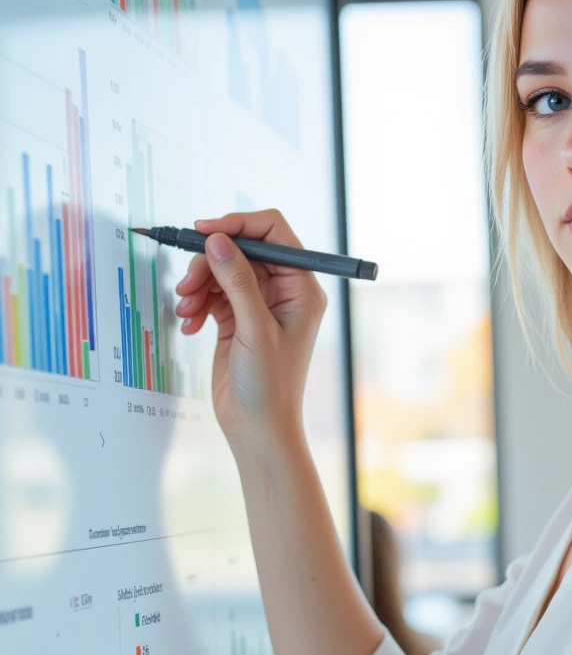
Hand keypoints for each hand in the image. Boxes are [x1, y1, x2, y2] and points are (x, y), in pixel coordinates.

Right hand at [173, 209, 327, 451]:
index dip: (239, 225)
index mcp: (302, 288)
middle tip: (187, 284)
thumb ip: (236, 281)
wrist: (257, 429)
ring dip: (199, 285)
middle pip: (242, 250)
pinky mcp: (237, 319)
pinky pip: (213, 294)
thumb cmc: (269, 387)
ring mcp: (259, 305)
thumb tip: (218, 240)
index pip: (274, 234)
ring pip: (222, 271)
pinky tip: (189, 324)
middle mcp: (283, 292)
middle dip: (210, 262)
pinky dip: (197, 303)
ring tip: (185, 309)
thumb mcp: (254, 329)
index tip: (206, 231)